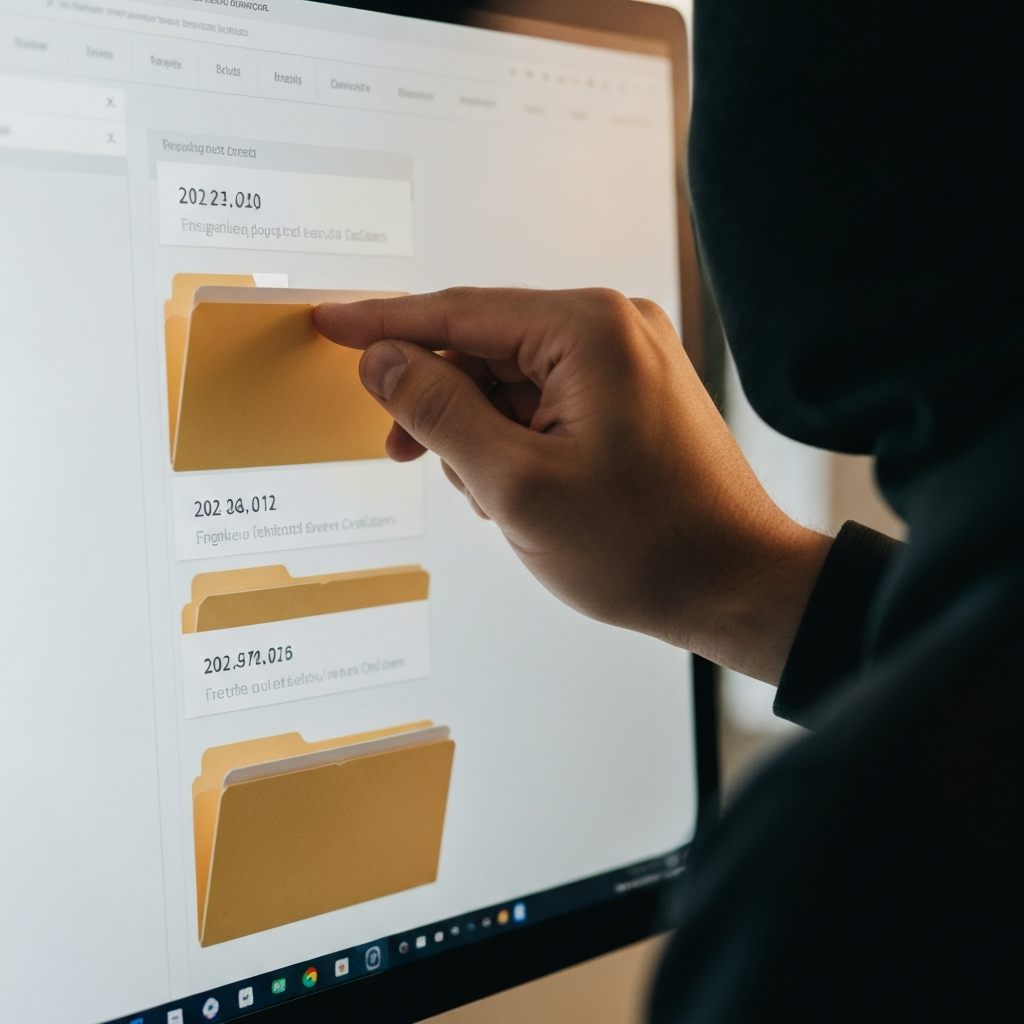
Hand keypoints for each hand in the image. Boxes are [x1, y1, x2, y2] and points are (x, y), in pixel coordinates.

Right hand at [313, 288, 830, 681]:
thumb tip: (384, 361)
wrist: (736, 585)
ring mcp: (627, 360)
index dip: (383, 323)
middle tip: (405, 452)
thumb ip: (439, 412)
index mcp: (588, 331)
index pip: (458, 312)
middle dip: (441, 403)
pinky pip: (546, 400)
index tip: (329, 323)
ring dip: (481, 433)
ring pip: (512, 380)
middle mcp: (613, 329)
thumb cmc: (645, 546)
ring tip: (493, 496)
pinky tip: (519, 490)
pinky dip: (517, 441)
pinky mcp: (632, 393)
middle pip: (484, 347)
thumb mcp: (516, 486)